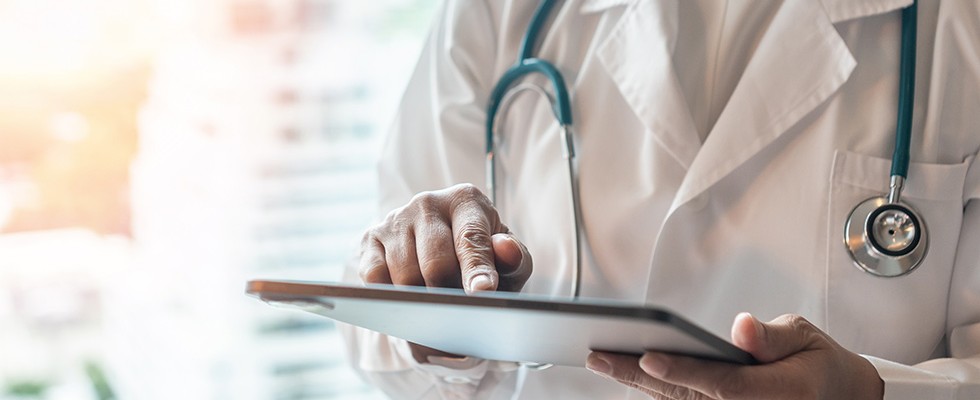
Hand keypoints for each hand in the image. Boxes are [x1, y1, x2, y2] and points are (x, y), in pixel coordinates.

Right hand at [358, 183, 532, 361]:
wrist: (445, 254)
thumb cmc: (481, 260)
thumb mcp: (508, 262)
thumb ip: (515, 259)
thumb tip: (505, 248)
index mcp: (466, 200)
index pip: (471, 238)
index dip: (477, 269)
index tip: (482, 293)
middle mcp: (428, 203)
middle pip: (435, 262)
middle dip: (448, 294)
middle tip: (458, 313)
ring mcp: (396, 218)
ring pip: (405, 275)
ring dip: (421, 301)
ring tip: (437, 311)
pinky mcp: (370, 237)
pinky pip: (375, 277)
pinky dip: (391, 297)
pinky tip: (408, 302)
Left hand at [586, 313, 883, 398]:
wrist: (839, 397)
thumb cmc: (819, 365)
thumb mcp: (807, 337)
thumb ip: (773, 336)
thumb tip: (743, 328)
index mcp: (775, 391)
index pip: (719, 382)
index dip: (681, 370)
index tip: (647, 355)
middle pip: (685, 396)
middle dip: (638, 375)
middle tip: (599, 357)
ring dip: (638, 384)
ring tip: (601, 361)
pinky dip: (655, 392)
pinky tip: (626, 375)